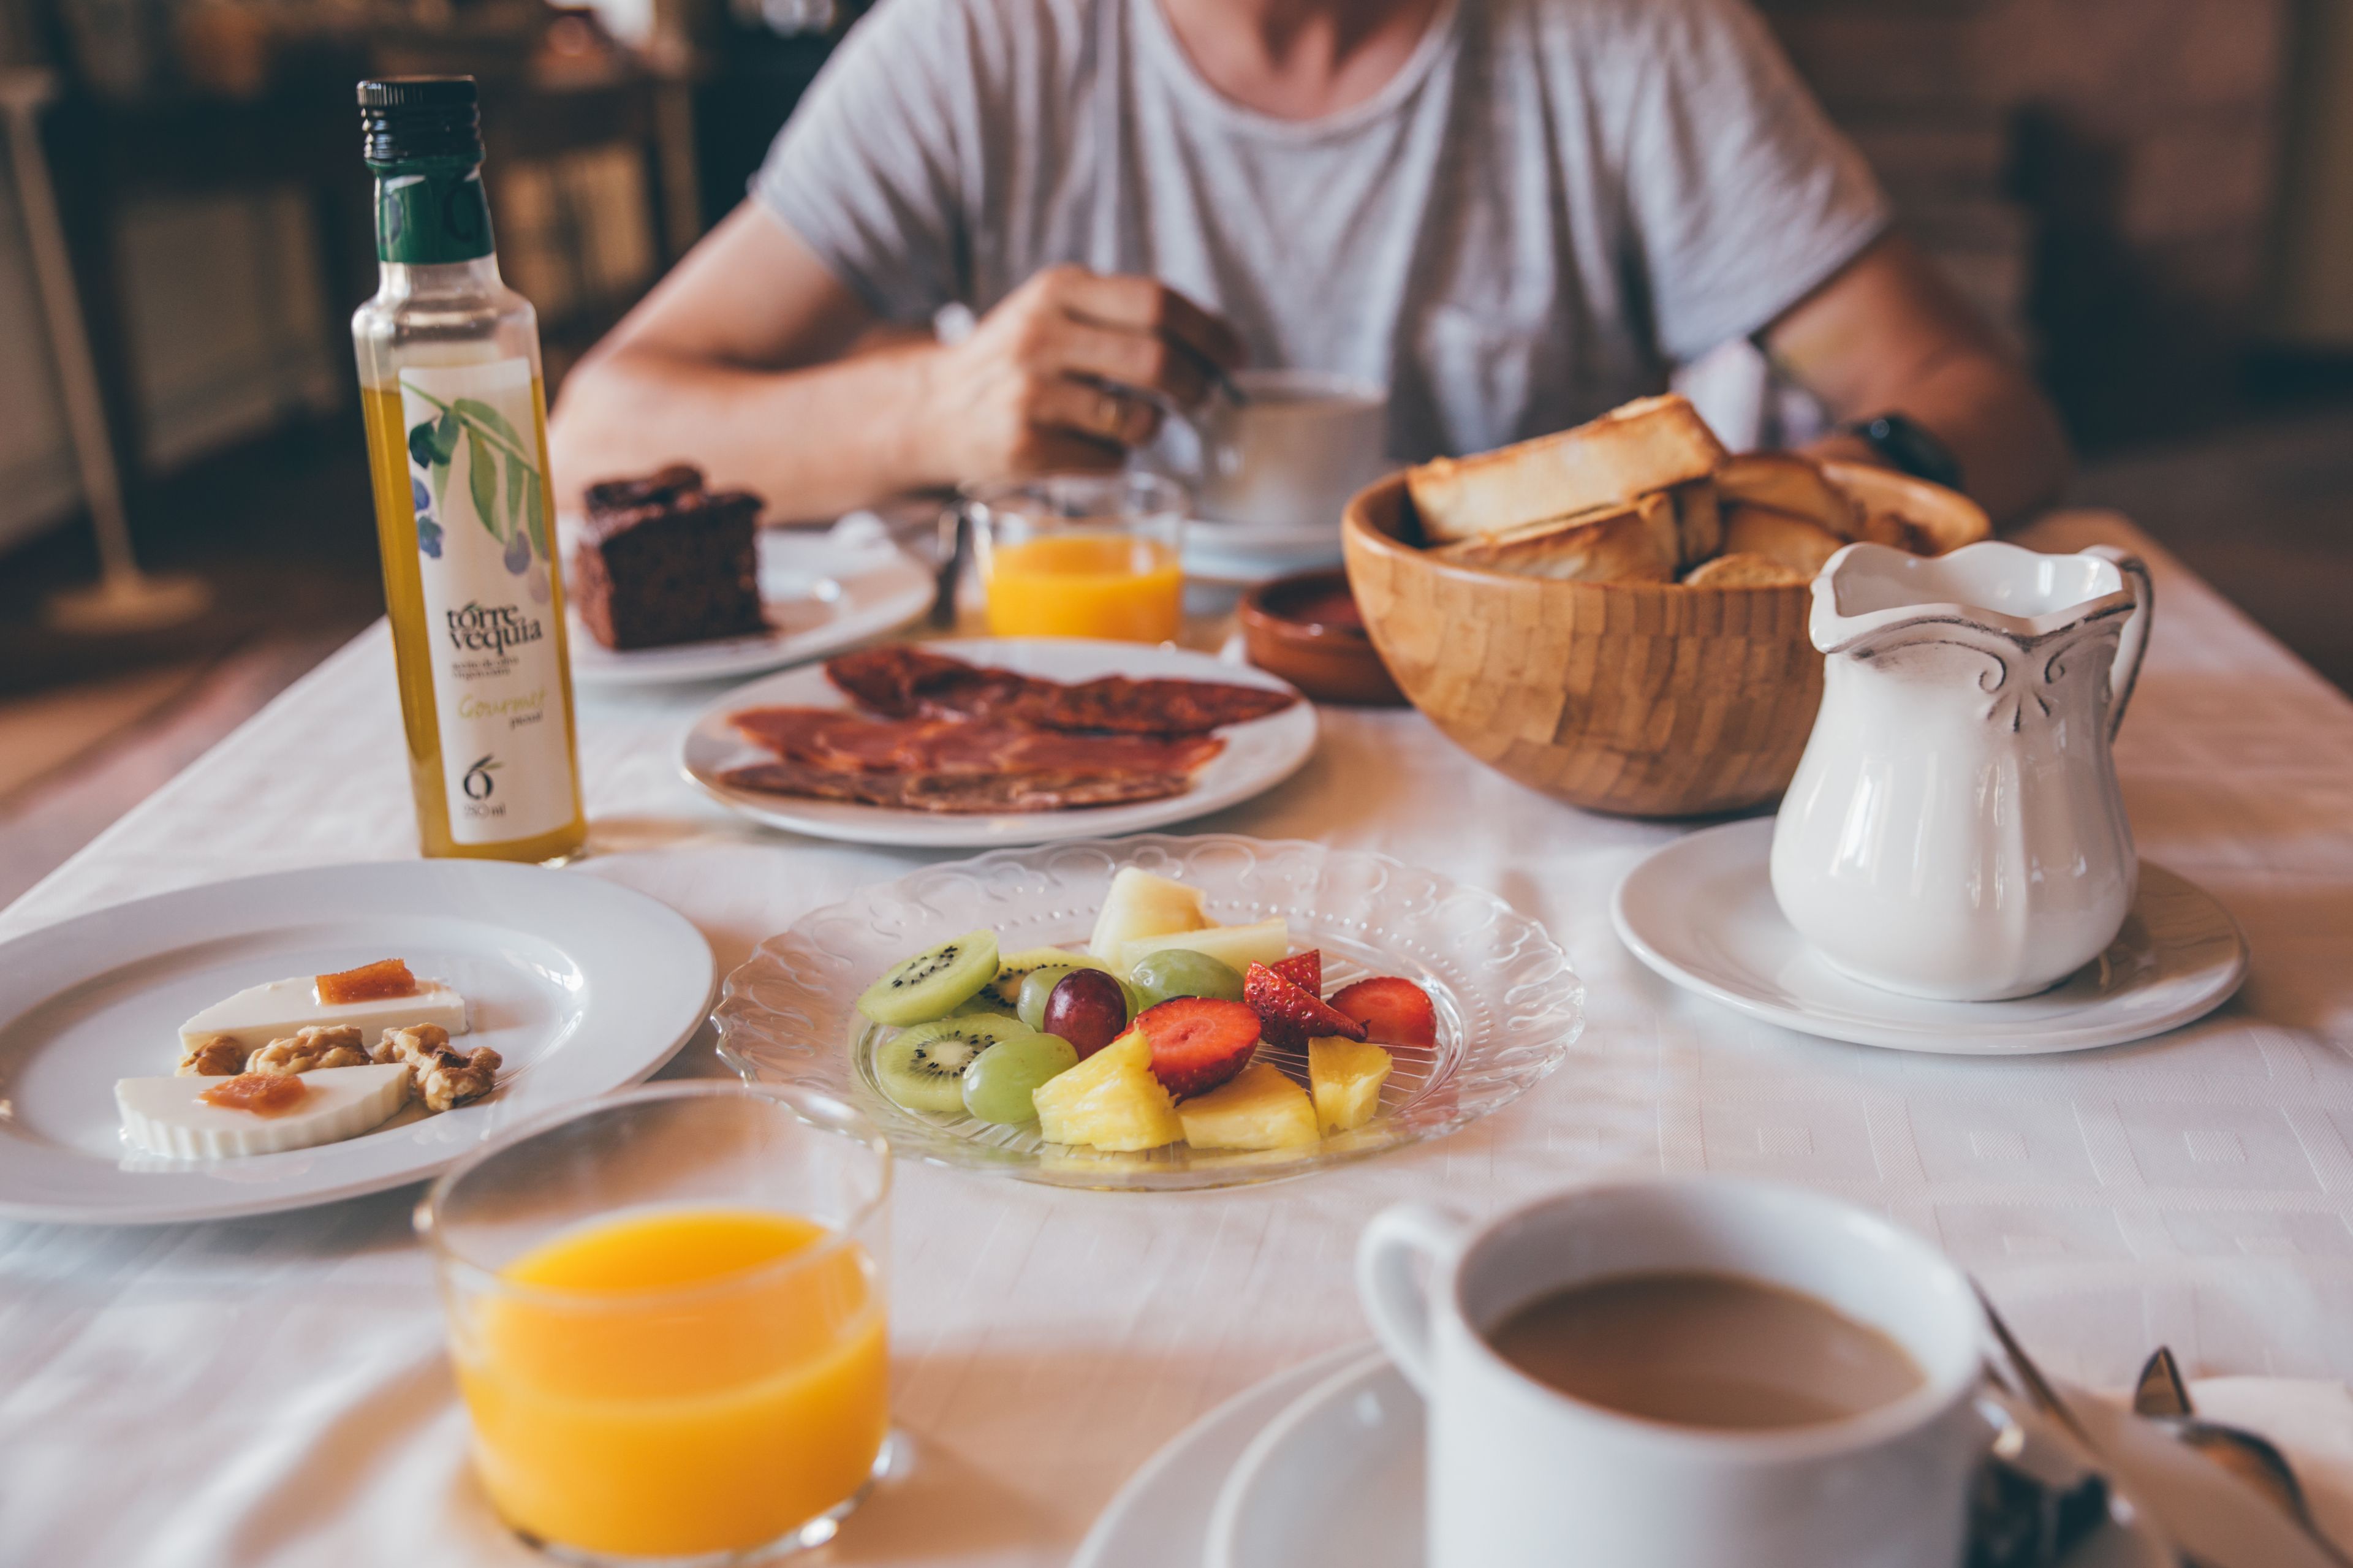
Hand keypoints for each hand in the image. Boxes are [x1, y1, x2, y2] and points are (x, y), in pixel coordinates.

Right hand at [912, 265, 1244, 483]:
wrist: (934, 409)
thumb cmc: (1017, 360)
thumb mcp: (1055, 310)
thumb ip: (1120, 314)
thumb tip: (1215, 345)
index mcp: (1059, 290)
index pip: (1157, 302)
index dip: (1210, 333)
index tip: (1236, 356)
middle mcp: (1042, 335)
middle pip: (1157, 361)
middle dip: (1197, 386)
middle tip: (1203, 398)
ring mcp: (1031, 394)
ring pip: (1139, 420)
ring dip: (1151, 428)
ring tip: (1131, 422)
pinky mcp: (1025, 447)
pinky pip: (1109, 460)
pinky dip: (1115, 457)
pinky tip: (1088, 445)